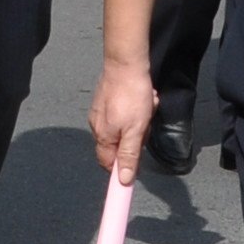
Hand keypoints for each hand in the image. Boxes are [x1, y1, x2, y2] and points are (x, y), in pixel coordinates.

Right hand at [89, 52, 155, 184]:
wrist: (126, 63)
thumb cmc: (131, 95)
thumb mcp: (136, 130)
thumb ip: (129, 155)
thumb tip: (124, 180)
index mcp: (104, 137)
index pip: (109, 165)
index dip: (121, 170)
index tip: (132, 173)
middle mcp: (98, 127)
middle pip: (119, 146)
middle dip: (135, 139)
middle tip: (145, 125)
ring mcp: (101, 113)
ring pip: (124, 129)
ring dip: (138, 122)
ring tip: (145, 107)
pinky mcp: (106, 102)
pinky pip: (123, 115)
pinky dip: (135, 111)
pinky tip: (141, 100)